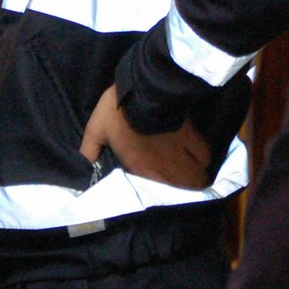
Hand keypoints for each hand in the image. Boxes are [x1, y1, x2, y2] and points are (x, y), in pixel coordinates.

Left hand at [79, 84, 210, 188]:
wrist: (143, 89)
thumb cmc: (117, 112)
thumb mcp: (96, 130)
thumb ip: (90, 150)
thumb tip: (84, 166)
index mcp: (140, 168)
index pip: (155, 195)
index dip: (160, 199)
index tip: (161, 198)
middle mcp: (164, 167)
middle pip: (184, 189)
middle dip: (184, 192)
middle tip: (182, 189)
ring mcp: (181, 153)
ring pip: (197, 177)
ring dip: (196, 180)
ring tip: (195, 180)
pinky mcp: (192, 137)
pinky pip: (204, 155)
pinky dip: (203, 160)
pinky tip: (201, 159)